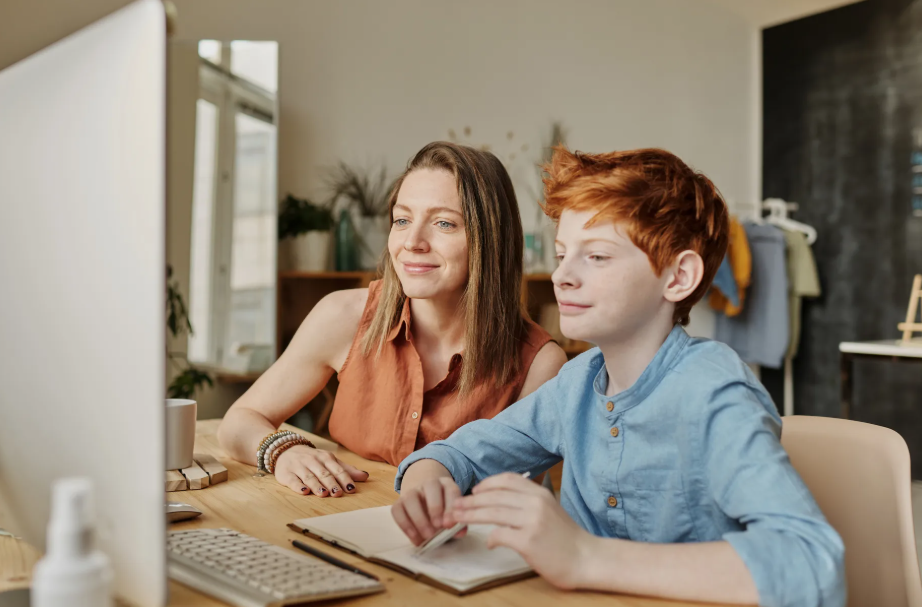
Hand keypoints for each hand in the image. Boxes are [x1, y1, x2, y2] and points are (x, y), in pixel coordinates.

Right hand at [274, 444, 368, 496]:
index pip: (337, 469)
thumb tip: (365, 476)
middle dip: (331, 483)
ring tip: (323, 494)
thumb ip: (346, 469)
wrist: (285, 449)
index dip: (344, 479)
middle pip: (323, 473)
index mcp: (325, 457)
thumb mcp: (329, 461)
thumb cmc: (312, 458)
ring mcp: (299, 466)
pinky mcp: (286, 473)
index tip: (351, 489)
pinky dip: (298, 486)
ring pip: (309, 476)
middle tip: (338, 493)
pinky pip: (293, 480)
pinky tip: (304, 491)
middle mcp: (312, 461)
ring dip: (316, 485)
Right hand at [391, 477, 466, 545]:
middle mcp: (429, 484)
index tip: (450, 525)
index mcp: (446, 485)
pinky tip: (415, 538)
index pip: (451, 490)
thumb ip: (457, 523)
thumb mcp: (452, 515)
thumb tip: (460, 532)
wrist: (424, 503)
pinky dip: (405, 525)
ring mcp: (412, 491)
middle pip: (430, 486)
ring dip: (419, 518)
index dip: (451, 507)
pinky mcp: (399, 502)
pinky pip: (397, 510)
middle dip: (435, 507)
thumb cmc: (443, 513)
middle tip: (438, 527)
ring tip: (427, 536)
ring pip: (411, 498)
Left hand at [447, 472, 592, 588]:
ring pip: (492, 512)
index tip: (474, 492)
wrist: (586, 559)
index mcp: (539, 493)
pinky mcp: (528, 541)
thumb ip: (526, 503)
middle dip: (471, 501)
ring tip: (459, 518)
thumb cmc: (566, 538)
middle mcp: (535, 503)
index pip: (506, 480)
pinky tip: (488, 543)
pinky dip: (490, 538)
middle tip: (456, 506)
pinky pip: (500, 535)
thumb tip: (499, 504)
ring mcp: (532, 521)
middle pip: (494, 496)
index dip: (486, 484)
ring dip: (472, 515)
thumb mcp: (549, 510)